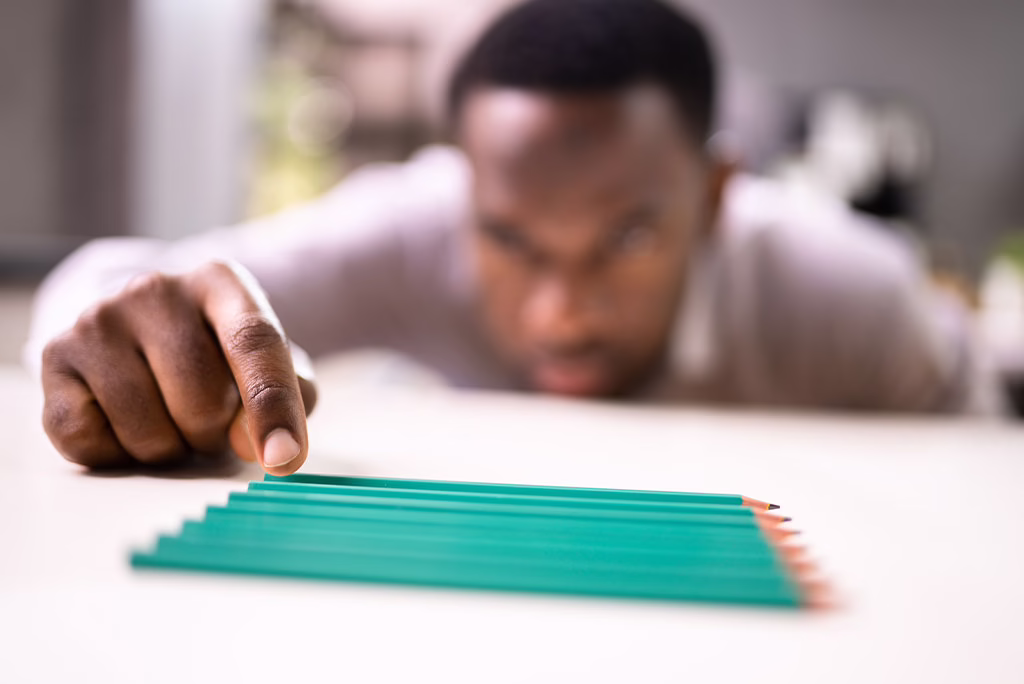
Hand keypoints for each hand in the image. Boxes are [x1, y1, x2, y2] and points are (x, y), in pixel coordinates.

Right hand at [40, 261, 316, 473]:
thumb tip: (250, 443)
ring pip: (147, 432)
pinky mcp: (55, 356)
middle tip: (207, 417)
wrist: (140, 326)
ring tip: (168, 415)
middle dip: (214, 434)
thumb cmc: (218, 354)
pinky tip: (125, 420)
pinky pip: (90, 443)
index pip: (255, 343)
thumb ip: (289, 399)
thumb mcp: (271, 364)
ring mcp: (98, 319)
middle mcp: (155, 289)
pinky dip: (117, 455)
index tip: (283, 460)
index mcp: (221, 282)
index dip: (273, 407)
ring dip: (169, 449)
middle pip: (202, 403)